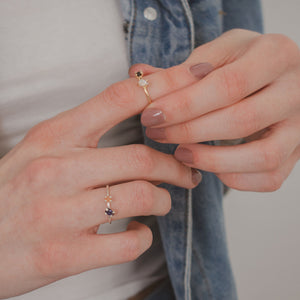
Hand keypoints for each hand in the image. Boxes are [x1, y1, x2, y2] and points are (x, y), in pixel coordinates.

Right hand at [0, 75, 200, 297]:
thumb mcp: (42, 148)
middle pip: (142, 157)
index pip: (118, 98)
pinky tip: (137, 231)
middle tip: (186, 174)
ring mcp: (59, 214)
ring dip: (163, 200)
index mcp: (54, 136)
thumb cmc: (13, 191)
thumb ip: (86, 130)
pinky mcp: (64, 255)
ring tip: (161, 202)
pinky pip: (127, 243)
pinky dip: (143, 236)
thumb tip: (139, 109)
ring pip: (141, 197)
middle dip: (175, 167)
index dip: (163, 87)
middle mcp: (56, 169)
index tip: (190, 87)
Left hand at [138, 29, 299, 191]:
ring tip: (180, 154)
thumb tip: (138, 76)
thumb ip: (182, 69)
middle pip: (241, 121)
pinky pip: (269, 177)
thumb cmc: (243, 63)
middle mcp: (296, 90)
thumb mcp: (217, 53)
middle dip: (190, 132)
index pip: (227, 86)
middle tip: (157, 133)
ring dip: (212, 160)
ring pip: (261, 156)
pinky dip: (235, 177)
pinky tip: (209, 166)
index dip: (184, 105)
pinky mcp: (296, 152)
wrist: (277, 76)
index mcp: (275, 55)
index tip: (150, 115)